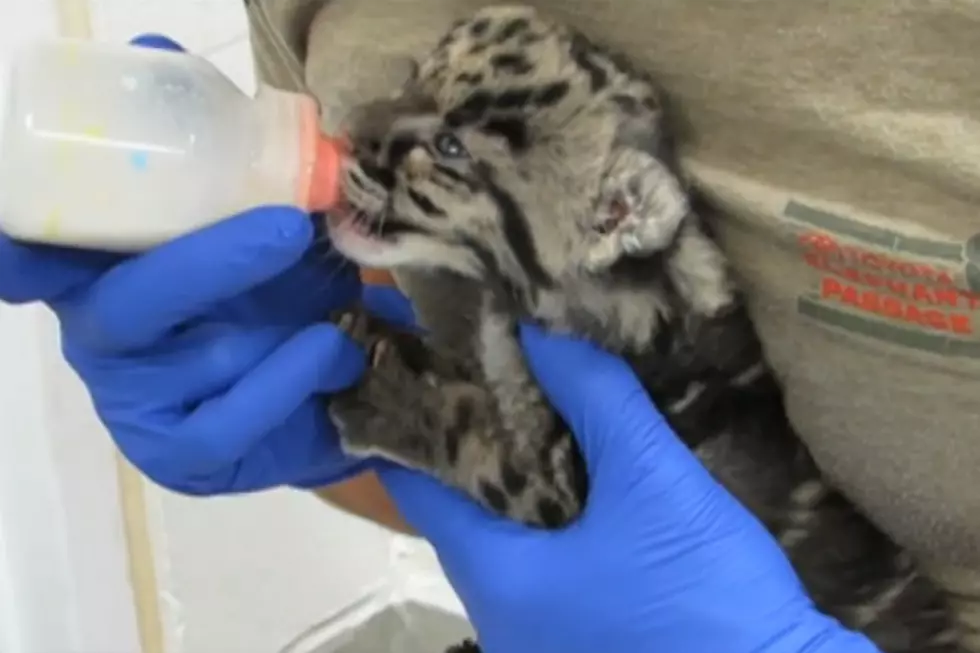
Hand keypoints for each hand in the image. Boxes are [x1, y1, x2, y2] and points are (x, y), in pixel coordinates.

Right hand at [0, 35, 378, 493]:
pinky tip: (334, 353)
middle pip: (123, 305)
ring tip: (333, 304)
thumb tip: (157, 50)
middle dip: (204, 263)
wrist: (332, 377)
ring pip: (187, 362)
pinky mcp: (187, 455)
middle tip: (287, 225)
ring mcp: (142, 405)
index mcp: (108, 272)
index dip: (23, 246)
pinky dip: (291, 378)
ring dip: (271, 326)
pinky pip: (230, 420)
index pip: (40, 258)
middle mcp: (109, 339)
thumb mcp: (253, 211)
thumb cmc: (281, 286)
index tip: (29, 245)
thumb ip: (212, 147)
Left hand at [380, 325, 881, 652]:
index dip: (424, 430)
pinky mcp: (582, 643)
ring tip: (537, 414)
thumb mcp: (651, 483)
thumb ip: (595, 400)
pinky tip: (582, 484)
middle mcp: (501, 620)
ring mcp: (540, 641)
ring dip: (520, 486)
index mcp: (496, 581)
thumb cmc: (703, 594)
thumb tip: (536, 331)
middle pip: (464, 518)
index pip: (421, 495)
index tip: (433, 374)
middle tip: (493, 379)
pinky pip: (545, 570)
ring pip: (509, 545)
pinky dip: (552, 522)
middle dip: (478, 451)